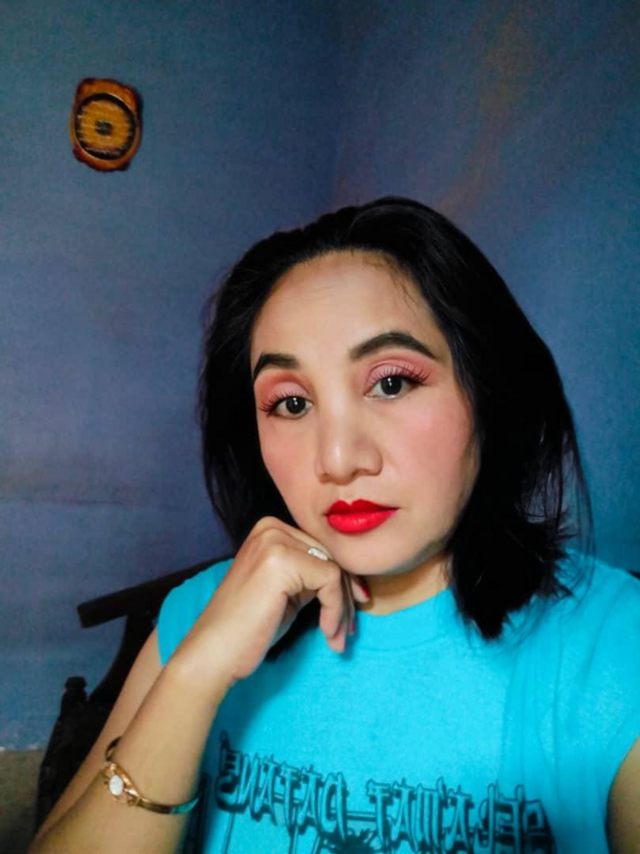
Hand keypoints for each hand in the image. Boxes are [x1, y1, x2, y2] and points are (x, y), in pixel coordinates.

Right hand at [172, 517, 368, 689]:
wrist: (214, 653)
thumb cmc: (248, 628)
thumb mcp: (286, 591)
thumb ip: (310, 576)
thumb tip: (351, 580)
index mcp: (269, 530)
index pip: (321, 550)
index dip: (341, 583)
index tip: (349, 613)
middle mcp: (271, 528)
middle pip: (331, 557)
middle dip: (344, 597)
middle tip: (346, 631)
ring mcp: (274, 540)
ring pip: (335, 569)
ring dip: (342, 608)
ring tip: (337, 638)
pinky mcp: (282, 560)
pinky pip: (330, 580)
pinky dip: (335, 609)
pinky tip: (326, 633)